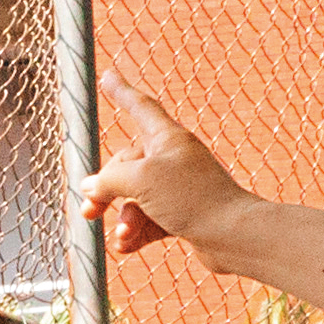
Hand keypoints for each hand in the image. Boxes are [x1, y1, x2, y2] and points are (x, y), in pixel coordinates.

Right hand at [82, 67, 249, 259]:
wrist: (234, 236)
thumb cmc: (192, 198)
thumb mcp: (139, 181)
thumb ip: (108, 179)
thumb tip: (89, 187)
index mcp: (167, 138)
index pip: (140, 107)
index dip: (122, 92)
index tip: (108, 76)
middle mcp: (173, 159)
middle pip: (126, 165)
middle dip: (106, 189)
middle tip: (89, 210)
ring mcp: (179, 189)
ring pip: (136, 197)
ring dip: (123, 217)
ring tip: (122, 234)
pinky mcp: (184, 216)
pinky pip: (149, 221)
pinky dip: (135, 233)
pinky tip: (125, 246)